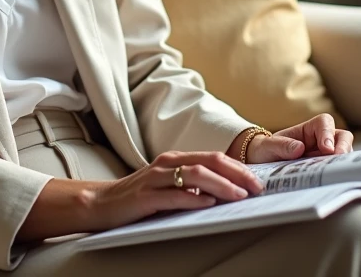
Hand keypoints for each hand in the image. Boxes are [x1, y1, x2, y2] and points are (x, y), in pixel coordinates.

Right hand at [84, 150, 264, 231]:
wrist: (101, 203)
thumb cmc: (139, 197)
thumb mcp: (169, 186)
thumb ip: (193, 185)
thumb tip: (226, 192)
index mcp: (176, 159)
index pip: (215, 157)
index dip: (239, 168)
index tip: (258, 181)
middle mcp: (167, 163)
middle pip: (210, 161)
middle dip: (238, 174)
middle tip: (257, 187)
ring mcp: (156, 178)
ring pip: (195, 174)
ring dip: (221, 185)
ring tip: (239, 195)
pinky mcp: (146, 195)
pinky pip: (174, 195)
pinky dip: (194, 198)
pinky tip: (208, 203)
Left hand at [242, 114, 353, 163]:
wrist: (262, 164)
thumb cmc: (266, 150)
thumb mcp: (268, 147)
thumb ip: (281, 145)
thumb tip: (299, 148)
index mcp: (307, 129)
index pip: (324, 123)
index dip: (328, 134)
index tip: (326, 148)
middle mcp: (320, 140)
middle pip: (342, 137)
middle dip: (343, 147)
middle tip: (338, 160)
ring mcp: (325, 155)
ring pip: (344, 154)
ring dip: (343, 162)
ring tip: (336, 173)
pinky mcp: (325, 169)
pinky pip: (338, 169)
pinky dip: (338, 173)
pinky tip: (332, 181)